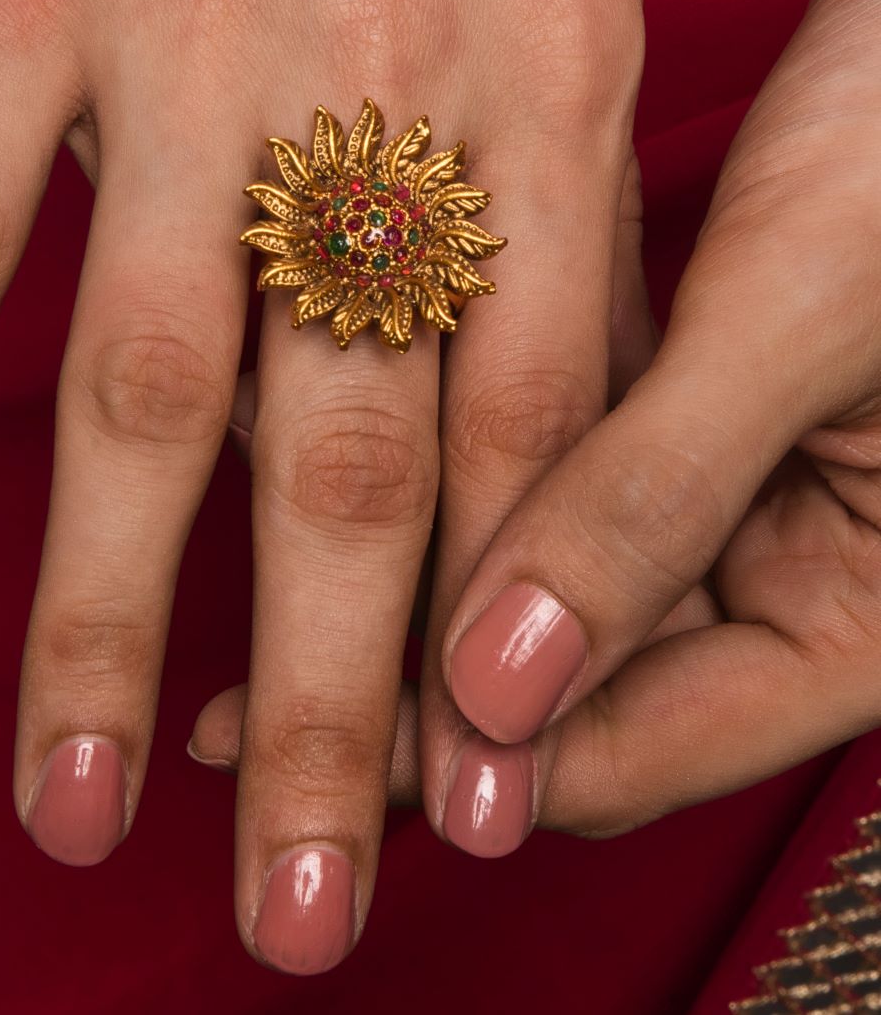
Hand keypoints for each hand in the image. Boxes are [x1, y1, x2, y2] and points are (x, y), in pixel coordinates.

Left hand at [194, 0, 880, 840]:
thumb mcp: (798, 317)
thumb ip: (651, 501)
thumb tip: (493, 696)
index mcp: (866, 612)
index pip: (639, 739)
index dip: (473, 755)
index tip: (315, 748)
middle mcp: (805, 557)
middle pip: (586, 665)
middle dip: (432, 667)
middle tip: (253, 689)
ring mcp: (750, 467)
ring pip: (564, 550)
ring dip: (437, 550)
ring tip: (280, 561)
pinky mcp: (705, 370)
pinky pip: (572, 436)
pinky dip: (479, 435)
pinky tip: (363, 425)